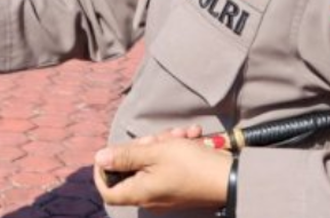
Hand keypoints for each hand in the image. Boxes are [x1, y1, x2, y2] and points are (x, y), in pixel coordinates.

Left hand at [92, 138, 231, 210]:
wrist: (231, 176)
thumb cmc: (191, 165)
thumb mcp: (154, 153)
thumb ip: (125, 155)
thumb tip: (99, 158)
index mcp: (139, 192)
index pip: (107, 190)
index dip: (103, 170)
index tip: (111, 151)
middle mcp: (150, 195)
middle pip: (131, 169)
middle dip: (142, 146)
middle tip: (157, 136)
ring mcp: (165, 190)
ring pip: (152, 162)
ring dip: (162, 143)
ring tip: (181, 133)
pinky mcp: (179, 184)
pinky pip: (168, 165)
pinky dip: (175, 149)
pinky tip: (190, 136)